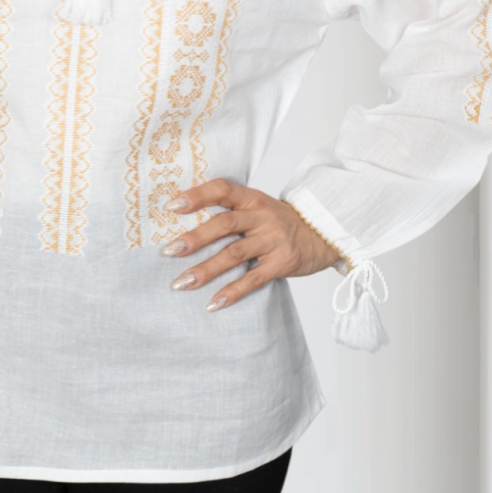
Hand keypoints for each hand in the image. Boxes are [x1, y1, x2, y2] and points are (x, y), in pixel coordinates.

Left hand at [164, 177, 343, 311]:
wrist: (322, 234)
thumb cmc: (279, 221)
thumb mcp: (258, 207)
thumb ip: (230, 211)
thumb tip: (183, 224)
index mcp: (252, 198)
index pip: (222, 189)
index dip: (197, 195)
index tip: (171, 206)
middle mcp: (262, 216)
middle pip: (224, 225)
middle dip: (194, 238)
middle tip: (168, 251)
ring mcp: (273, 240)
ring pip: (234, 254)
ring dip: (206, 270)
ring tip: (181, 283)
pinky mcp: (282, 263)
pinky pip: (254, 279)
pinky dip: (232, 292)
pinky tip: (213, 303)